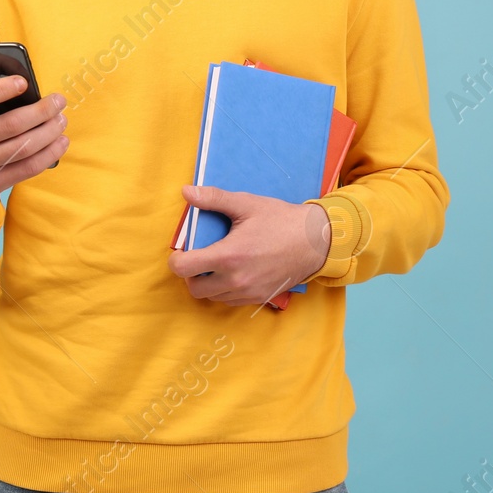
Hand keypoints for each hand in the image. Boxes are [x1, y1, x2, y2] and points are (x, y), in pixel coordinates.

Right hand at [0, 66, 67, 213]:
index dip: (1, 89)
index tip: (24, 82)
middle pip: (11, 124)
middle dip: (41, 111)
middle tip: (58, 100)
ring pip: (24, 146)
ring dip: (50, 131)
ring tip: (61, 119)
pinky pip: (29, 168)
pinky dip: (50, 154)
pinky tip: (61, 141)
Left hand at [166, 185, 331, 306]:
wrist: (316, 241)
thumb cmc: (281, 220)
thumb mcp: (246, 203)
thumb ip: (213, 199)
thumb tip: (186, 191)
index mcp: (228, 256)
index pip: (184, 269)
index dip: (177, 259)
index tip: (183, 250)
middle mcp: (236, 279)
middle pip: (194, 288)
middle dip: (191, 274)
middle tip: (199, 257)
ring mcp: (248, 292)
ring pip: (212, 297)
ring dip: (208, 283)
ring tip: (217, 263)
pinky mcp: (259, 298)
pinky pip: (230, 301)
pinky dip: (225, 290)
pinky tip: (233, 271)